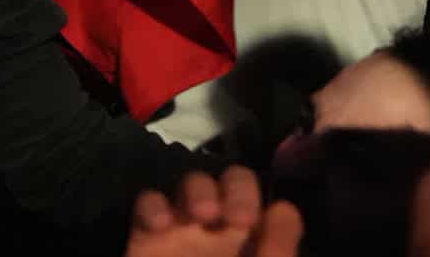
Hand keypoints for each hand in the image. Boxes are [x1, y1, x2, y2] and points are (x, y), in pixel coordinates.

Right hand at [126, 167, 302, 256]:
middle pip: (233, 181)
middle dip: (237, 187)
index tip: (266, 218)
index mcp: (252, 248)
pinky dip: (152, 205)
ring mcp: (183, 232)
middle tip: (235, 217)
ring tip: (201, 214)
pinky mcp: (145, 236)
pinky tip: (159, 226)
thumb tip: (284, 208)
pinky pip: (148, 202)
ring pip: (193, 183)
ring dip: (198, 189)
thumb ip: (278, 252)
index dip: (271, 205)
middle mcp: (220, 233)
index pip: (269, 206)